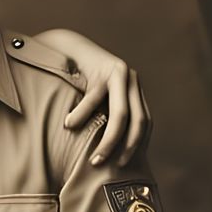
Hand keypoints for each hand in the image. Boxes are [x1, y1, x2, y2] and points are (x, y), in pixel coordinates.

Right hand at [38, 28, 152, 164]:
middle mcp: (132, 81)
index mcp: (134, 90)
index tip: (122, 165)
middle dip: (125, 147)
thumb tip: (103, 148)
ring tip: (93, 159)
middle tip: (108, 165)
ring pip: (120, 115)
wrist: (66, 46)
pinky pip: (94, 98)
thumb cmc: (77, 78)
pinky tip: (69, 125)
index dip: (137, 144)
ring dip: (108, 140)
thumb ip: (104, 114)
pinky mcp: (101, 69)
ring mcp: (119, 75)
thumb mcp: (96, 98)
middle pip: (137, 121)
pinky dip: (82, 115)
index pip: (144, 122)